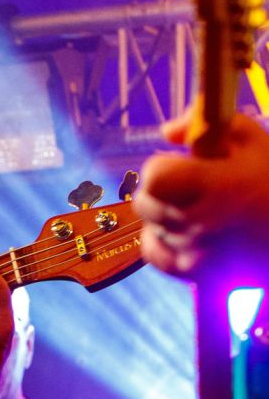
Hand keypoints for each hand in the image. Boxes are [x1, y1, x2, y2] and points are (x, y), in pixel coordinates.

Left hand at [137, 113, 268, 278]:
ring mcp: (197, 252)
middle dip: (162, 192)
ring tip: (199, 212)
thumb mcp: (252, 141)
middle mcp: (201, 221)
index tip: (182, 168)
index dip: (163, 168)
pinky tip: (185, 233)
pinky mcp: (196, 274)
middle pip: (145, 202)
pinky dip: (162, 243)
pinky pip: (154, 254)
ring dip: (165, 216)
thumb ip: (208, 124)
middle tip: (190, 190)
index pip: (155, 176)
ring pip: (150, 226)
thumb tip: (169, 132)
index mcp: (216, 185)